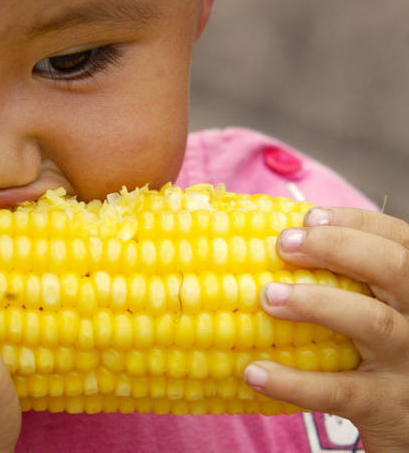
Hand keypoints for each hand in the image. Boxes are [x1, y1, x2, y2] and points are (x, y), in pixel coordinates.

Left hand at [244, 207, 408, 451]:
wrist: (407, 429)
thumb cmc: (377, 361)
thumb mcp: (376, 314)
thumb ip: (345, 283)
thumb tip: (261, 240)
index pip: (401, 242)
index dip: (356, 223)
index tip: (308, 217)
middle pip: (395, 269)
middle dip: (338, 247)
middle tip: (284, 244)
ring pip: (373, 323)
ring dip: (317, 303)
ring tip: (268, 297)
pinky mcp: (388, 408)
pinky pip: (340, 391)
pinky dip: (294, 382)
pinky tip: (254, 372)